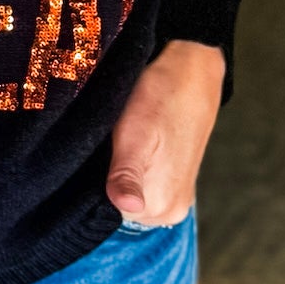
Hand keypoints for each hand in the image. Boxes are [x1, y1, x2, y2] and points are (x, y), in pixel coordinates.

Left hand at [107, 38, 225, 225]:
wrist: (191, 71)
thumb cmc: (160, 97)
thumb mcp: (135, 135)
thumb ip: (127, 176)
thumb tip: (127, 208)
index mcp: (161, 207)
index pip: (105, 212)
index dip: (93, 183)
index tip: (97, 155)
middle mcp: (171, 212)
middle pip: (117, 206)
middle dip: (105, 178)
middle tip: (109, 144)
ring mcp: (177, 198)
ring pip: (128, 194)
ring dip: (117, 171)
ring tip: (122, 141)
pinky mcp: (176, 183)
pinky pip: (142, 185)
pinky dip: (131, 168)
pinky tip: (132, 144)